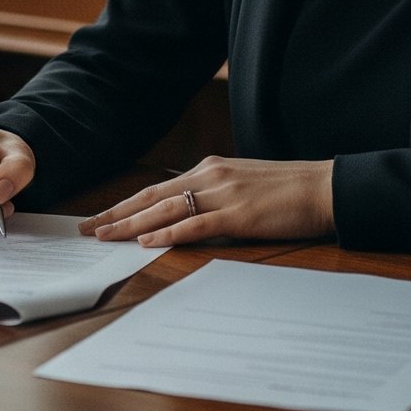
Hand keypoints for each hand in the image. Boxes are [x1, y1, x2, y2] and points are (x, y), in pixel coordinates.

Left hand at [78, 155, 334, 247]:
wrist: (324, 187)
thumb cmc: (286, 192)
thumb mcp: (241, 186)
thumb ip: (212, 196)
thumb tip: (186, 214)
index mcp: (208, 170)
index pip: (156, 190)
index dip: (125, 204)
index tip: (99, 217)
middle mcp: (209, 176)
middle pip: (150, 198)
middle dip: (115, 214)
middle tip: (86, 229)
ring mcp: (222, 194)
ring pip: (165, 210)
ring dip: (131, 224)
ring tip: (105, 235)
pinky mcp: (238, 215)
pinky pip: (195, 225)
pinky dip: (168, 233)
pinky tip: (147, 241)